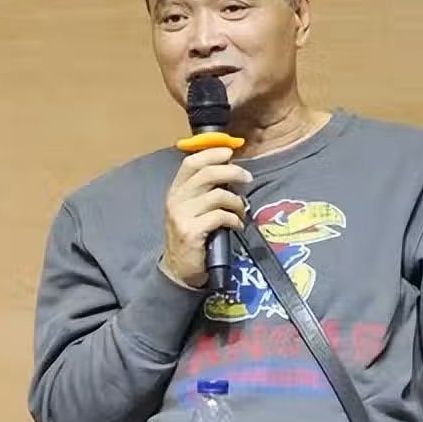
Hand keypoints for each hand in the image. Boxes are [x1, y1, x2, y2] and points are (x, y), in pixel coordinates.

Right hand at [161, 147, 252, 287]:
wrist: (177, 269)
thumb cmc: (189, 236)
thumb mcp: (189, 209)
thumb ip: (203, 191)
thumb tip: (230, 172)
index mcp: (175, 191)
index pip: (191, 163)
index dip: (211, 153)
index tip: (230, 152)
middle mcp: (176, 200)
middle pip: (207, 174)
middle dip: (232, 172)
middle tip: (247, 178)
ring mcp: (182, 216)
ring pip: (218, 195)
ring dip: (237, 202)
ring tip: (241, 211)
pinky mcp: (192, 232)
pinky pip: (220, 217)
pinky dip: (234, 219)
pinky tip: (237, 225)